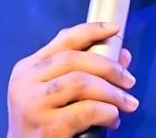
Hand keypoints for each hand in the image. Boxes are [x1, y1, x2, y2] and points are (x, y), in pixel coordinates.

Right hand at [7, 22, 138, 137]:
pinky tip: (112, 119)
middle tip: (129, 81)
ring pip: (81, 82)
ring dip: (111, 92)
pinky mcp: (47, 127)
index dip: (91, 30)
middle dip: (109, 67)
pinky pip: (86, 110)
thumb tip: (123, 56)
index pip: (62, 40)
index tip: (114, 28)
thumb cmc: (43, 125)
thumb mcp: (57, 95)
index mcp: (27, 69)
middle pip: (74, 59)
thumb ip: (85, 73)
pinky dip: (107, 111)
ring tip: (127, 104)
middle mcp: (26, 82)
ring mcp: (34, 104)